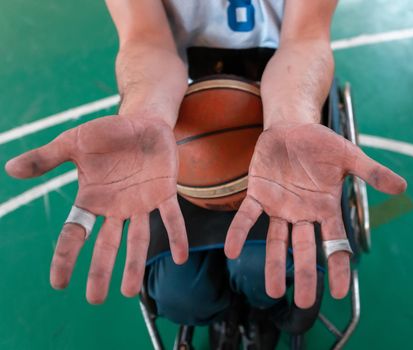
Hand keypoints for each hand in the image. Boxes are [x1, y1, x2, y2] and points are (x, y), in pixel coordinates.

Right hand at [5, 116, 186, 303]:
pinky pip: (171, 218)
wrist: (143, 120)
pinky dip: (176, 236)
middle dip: (101, 271)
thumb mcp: (73, 142)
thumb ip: (47, 157)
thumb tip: (10, 169)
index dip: (65, 257)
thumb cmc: (108, 134)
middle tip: (96, 299)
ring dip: (134, 264)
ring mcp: (141, 202)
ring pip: (138, 238)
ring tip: (129, 291)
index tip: (59, 283)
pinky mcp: (164, 192)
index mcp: (92, 198)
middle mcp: (116, 207)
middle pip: (107, 244)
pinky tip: (180, 257)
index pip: (74, 232)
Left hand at [224, 123, 405, 307]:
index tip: (340, 292)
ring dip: (274, 264)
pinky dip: (240, 233)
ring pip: (277, 241)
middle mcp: (303, 213)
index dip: (338, 267)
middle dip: (306, 275)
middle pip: (305, 249)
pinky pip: (248, 217)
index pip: (335, 243)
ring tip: (272, 291)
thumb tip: (402, 187)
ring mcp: (279, 206)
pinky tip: (232, 251)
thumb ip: (372, 172)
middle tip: (305, 302)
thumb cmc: (321, 144)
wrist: (292, 127)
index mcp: (325, 208)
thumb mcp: (349, 155)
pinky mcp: (258, 194)